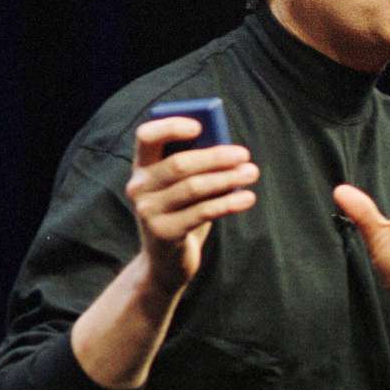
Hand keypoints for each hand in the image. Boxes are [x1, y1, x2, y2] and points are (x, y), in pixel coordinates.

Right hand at [126, 116, 257, 295]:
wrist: (164, 263)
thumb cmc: (180, 214)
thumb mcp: (181, 188)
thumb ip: (194, 167)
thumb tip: (228, 150)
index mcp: (141, 168)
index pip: (146, 137)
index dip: (171, 127)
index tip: (200, 126)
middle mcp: (138, 188)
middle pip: (178, 164)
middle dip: (215, 157)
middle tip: (244, 154)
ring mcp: (147, 212)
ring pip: (193, 188)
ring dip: (227, 178)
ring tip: (252, 173)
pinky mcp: (163, 233)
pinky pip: (202, 212)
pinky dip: (229, 202)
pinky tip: (248, 198)